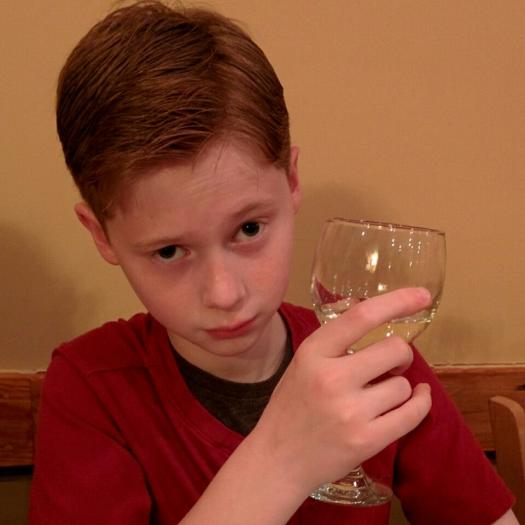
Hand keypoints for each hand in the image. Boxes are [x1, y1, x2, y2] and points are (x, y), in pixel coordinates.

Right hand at [251, 287, 432, 494]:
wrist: (277, 459)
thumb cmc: (291, 406)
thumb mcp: (302, 364)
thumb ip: (334, 345)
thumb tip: (381, 323)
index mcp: (313, 353)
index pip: (361, 316)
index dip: (396, 301)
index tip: (422, 295)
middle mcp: (331, 378)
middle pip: (394, 349)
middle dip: (401, 354)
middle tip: (392, 363)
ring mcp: (350, 412)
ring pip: (403, 385)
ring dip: (399, 386)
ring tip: (379, 395)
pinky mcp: (366, 440)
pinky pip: (412, 414)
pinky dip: (420, 403)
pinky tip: (417, 397)